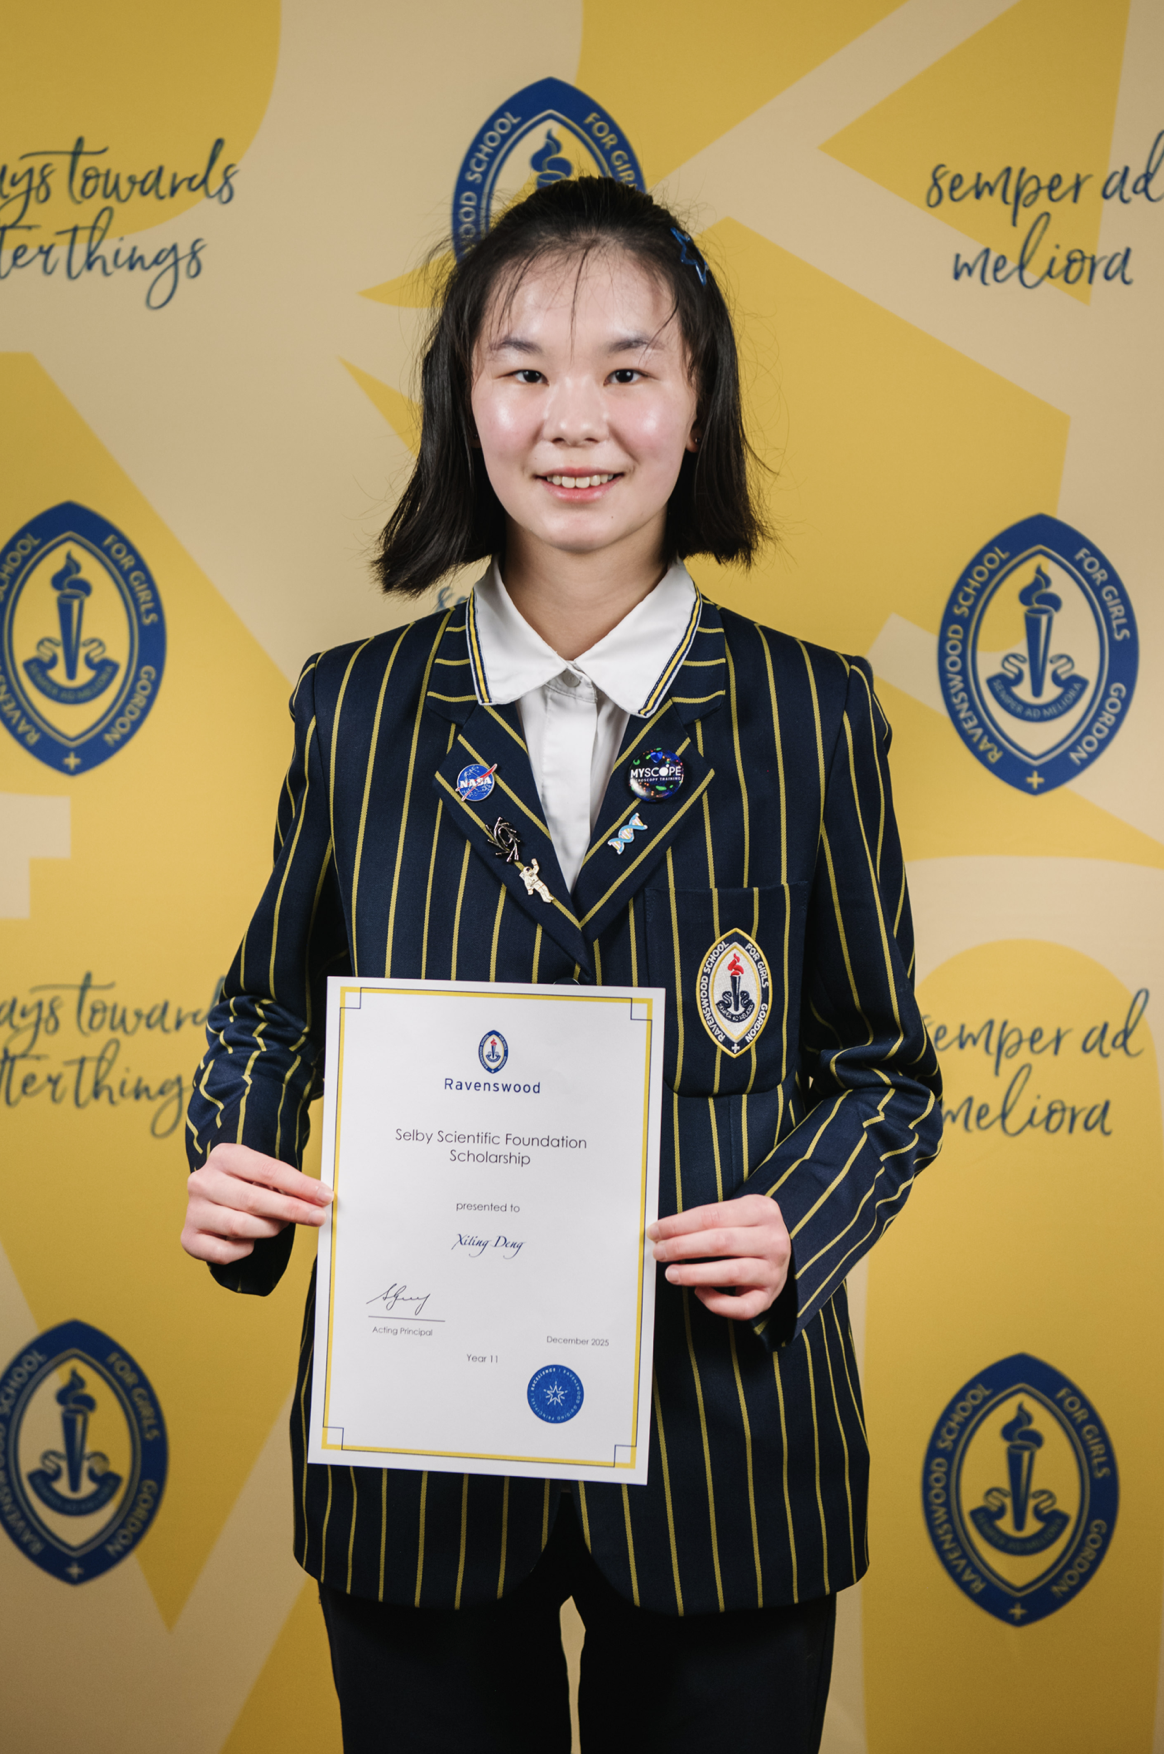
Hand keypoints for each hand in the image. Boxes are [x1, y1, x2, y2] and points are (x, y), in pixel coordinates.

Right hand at [181, 1142, 332, 1266]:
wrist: (212, 1196)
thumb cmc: (243, 1184)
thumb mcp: (261, 1172)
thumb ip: (286, 1183)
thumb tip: (320, 1197)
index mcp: (224, 1156)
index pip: (267, 1171)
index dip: (299, 1186)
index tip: (324, 1196)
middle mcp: (203, 1181)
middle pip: (253, 1200)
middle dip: (291, 1210)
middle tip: (316, 1217)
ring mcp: (194, 1210)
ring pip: (240, 1227)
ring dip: (269, 1229)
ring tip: (279, 1225)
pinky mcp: (189, 1237)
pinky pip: (224, 1252)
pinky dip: (243, 1250)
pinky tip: (250, 1241)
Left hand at [647, 1194, 790, 1320]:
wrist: (779, 1250)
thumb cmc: (749, 1230)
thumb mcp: (737, 1212)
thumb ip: (707, 1219)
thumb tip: (665, 1232)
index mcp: (762, 1211)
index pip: (712, 1216)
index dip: (679, 1225)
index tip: (657, 1231)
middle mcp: (773, 1240)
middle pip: (721, 1242)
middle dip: (683, 1247)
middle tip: (660, 1252)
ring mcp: (773, 1271)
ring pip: (730, 1273)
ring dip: (694, 1274)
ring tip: (672, 1273)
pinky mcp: (769, 1297)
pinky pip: (741, 1307)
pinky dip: (717, 1302)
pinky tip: (700, 1292)